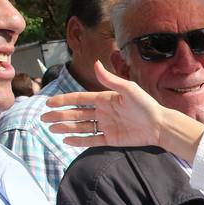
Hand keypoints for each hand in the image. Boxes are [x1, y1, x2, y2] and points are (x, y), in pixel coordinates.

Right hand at [40, 61, 164, 147]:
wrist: (160, 125)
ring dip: (66, 128)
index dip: (64, 101)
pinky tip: (66, 140)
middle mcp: (103, 112)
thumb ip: (110, 79)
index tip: (49, 103)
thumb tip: (95, 63)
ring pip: (81, 127)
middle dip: (60, 116)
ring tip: (52, 129)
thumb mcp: (128, 89)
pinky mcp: (111, 139)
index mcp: (105, 99)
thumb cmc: (146, 105)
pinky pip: (92, 140)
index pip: (79, 100)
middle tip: (44, 119)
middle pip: (76, 114)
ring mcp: (106, 126)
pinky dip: (79, 141)